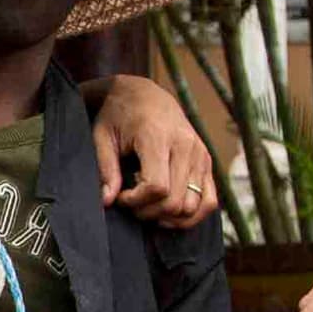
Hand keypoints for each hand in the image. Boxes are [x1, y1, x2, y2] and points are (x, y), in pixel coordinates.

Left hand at [89, 74, 220, 225]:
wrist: (145, 95)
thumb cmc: (119, 116)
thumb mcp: (102, 137)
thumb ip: (106, 169)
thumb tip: (107, 201)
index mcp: (158, 137)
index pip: (157, 187)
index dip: (136, 201)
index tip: (120, 196)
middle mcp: (186, 146)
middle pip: (174, 201)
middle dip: (149, 212)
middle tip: (132, 204)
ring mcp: (200, 155)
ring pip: (192, 206)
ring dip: (168, 217)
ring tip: (148, 206)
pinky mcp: (207, 162)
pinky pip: (210, 202)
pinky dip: (191, 216)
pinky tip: (169, 213)